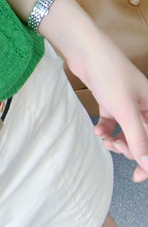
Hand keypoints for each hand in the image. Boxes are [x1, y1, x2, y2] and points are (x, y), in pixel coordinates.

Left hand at [56, 20, 147, 182]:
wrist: (85, 50)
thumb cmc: (110, 75)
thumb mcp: (126, 111)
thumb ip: (138, 139)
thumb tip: (147, 165)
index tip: (138, 176)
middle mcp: (144, 105)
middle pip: (143, 138)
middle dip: (130, 148)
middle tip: (116, 148)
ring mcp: (126, 102)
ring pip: (126, 132)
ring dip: (117, 140)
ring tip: (105, 140)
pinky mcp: (110, 100)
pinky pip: (112, 122)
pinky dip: (106, 129)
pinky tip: (97, 131)